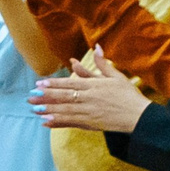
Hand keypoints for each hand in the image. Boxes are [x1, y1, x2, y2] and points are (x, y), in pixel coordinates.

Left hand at [31, 47, 150, 132]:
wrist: (140, 116)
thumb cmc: (128, 95)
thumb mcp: (116, 76)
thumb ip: (102, 64)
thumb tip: (96, 47)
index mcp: (94, 85)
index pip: (70, 83)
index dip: (54, 83)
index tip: (40, 83)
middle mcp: (90, 98)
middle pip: (64, 96)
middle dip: (46, 96)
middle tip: (30, 95)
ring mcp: (89, 111)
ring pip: (65, 109)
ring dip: (48, 109)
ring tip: (34, 108)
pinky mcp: (91, 123)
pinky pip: (72, 122)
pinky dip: (58, 122)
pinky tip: (46, 122)